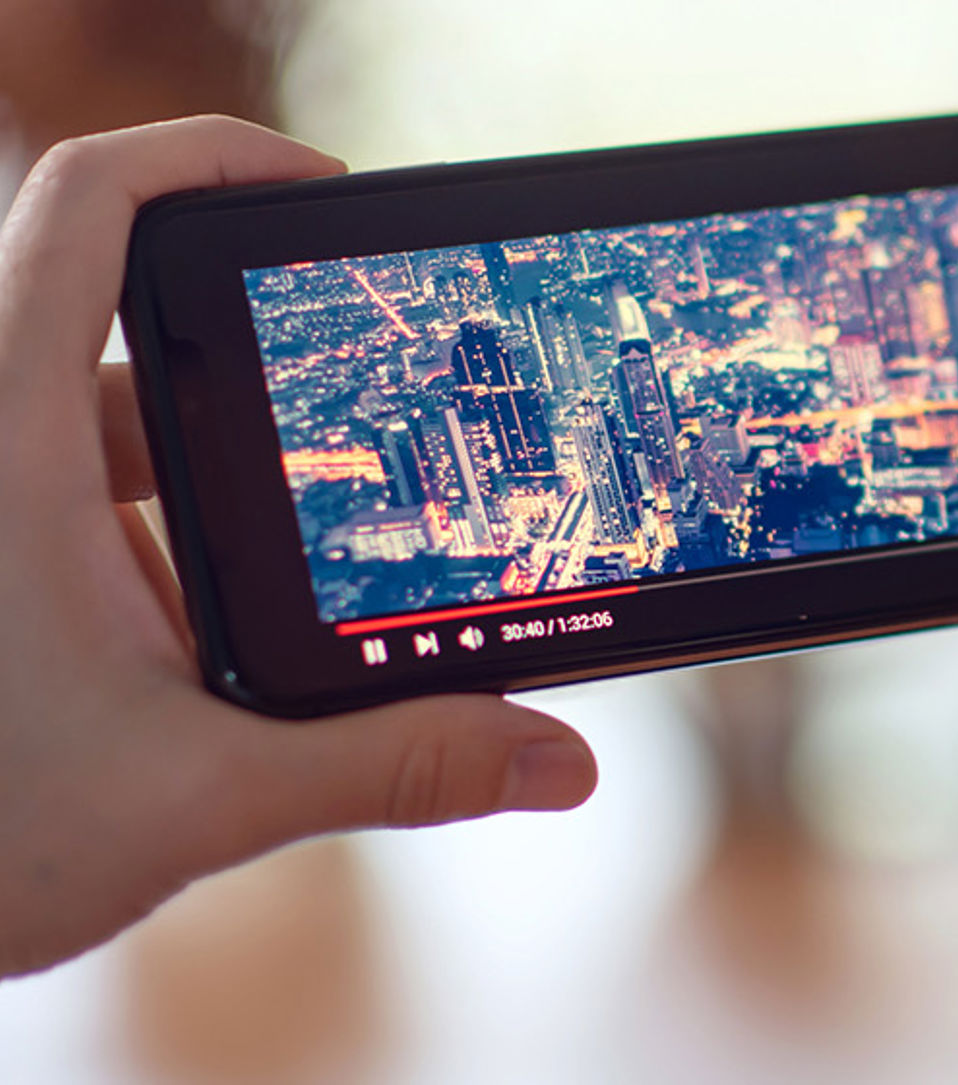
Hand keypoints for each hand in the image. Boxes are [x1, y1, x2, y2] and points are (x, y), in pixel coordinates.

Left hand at [0, 117, 597, 978]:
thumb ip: (389, 769)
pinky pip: (88, 494)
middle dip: (258, 368)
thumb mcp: (201, 800)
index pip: (90, 205)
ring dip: (218, 471)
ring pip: (110, 420)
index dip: (209, 157)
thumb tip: (553, 759)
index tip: (321, 191)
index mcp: (9, 443)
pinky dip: (170, 531)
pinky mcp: (2, 564)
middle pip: (127, 320)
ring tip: (312, 550)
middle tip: (367, 414)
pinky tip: (226, 630)